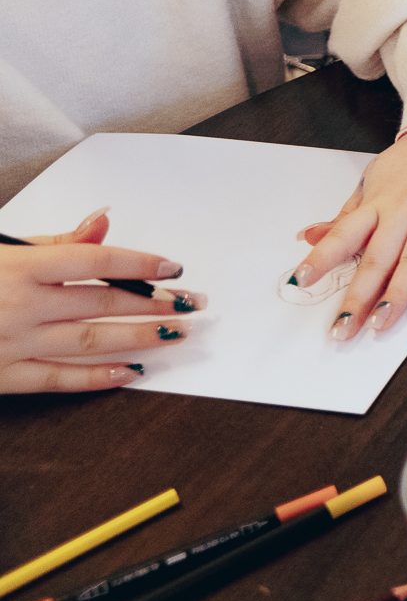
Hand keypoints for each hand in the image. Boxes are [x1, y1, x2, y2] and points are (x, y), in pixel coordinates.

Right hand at [0, 209, 202, 394]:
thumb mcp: (2, 249)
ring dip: (139, 337)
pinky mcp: (0, 376)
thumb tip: (105, 220)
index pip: (97, 261)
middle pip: (102, 303)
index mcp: (21, 266)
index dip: (141, 263)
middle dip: (154, 303)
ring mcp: (11, 343)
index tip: (174, 267)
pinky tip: (131, 372)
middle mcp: (20, 305)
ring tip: (176, 333)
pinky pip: (57, 380)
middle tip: (192, 303)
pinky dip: (97, 378)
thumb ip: (56, 241)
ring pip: (89, 341)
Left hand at [292, 118, 406, 339]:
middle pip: (379, 257)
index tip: (301, 280)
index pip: (344, 233)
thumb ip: (345, 215)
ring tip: (381, 323)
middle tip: (344, 328)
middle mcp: (405, 208)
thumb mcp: (372, 180)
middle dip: (360, 296)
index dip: (323, 258)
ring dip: (397, 294)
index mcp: (378, 201)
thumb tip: (308, 237)